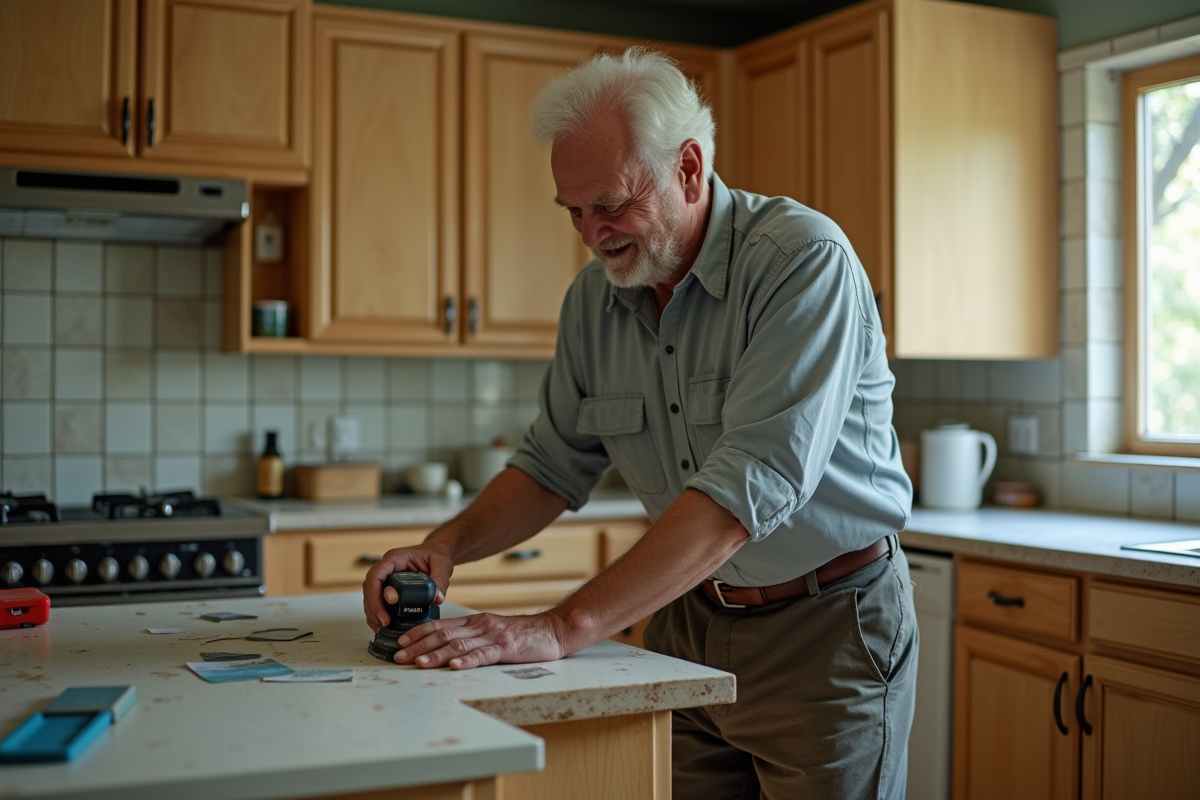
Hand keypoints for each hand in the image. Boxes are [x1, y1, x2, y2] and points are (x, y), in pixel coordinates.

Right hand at [362, 543, 453, 634]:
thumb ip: (440, 581)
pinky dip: (378, 613)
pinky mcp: (388, 586)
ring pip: (370, 596)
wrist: (437, 552)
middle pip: (369, 589)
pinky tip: (383, 626)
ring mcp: (386, 577)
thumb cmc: (437, 555)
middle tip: (384, 626)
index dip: (375, 598)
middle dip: (374, 609)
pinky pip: (377, 600)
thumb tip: (437, 599)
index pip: (375, 577)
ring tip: (382, 629)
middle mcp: (386, 567)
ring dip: (374, 614)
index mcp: (395, 558)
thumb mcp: (442, 565)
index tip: (384, 616)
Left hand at [394, 610, 570, 669]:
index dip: (418, 632)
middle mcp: (481, 626)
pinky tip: (455, 667)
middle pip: (444, 635)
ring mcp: (493, 636)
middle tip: (399, 656)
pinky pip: (484, 655)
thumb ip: (472, 636)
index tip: (400, 641)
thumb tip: (446, 647)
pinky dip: (468, 661)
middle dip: (419, 645)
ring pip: (459, 645)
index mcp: (475, 622)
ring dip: (437, 654)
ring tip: (419, 663)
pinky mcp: (507, 648)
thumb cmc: (523, 634)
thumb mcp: (493, 630)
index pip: (440, 625)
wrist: (553, 629)